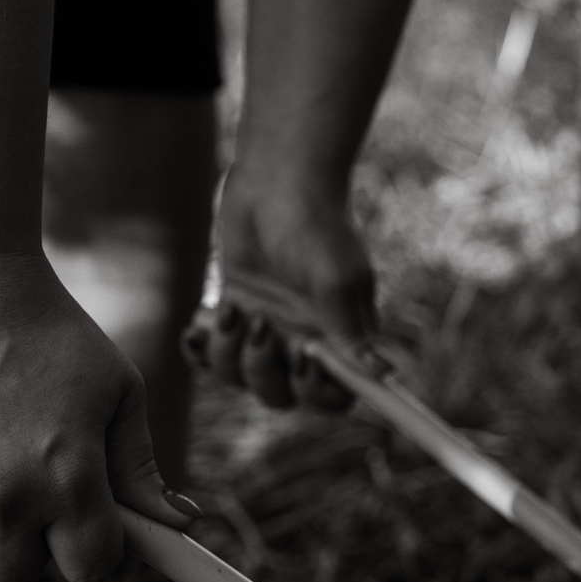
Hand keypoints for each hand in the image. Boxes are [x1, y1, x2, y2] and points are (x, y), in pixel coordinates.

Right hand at [0, 253, 194, 581]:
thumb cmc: (49, 332)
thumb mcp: (117, 392)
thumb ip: (141, 470)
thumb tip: (183, 525)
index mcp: (69, 481)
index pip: (88, 570)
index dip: (89, 550)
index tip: (81, 525)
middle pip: (16, 572)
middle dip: (26, 539)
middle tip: (20, 480)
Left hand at [183, 165, 375, 411]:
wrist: (279, 185)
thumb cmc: (319, 228)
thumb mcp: (338, 281)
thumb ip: (350, 332)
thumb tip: (380, 373)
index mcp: (338, 341)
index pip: (335, 395)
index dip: (320, 391)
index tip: (304, 354)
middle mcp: (303, 344)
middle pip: (282, 396)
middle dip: (264, 371)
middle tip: (263, 324)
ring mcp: (267, 332)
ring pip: (240, 379)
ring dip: (230, 353)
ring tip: (234, 310)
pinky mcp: (233, 314)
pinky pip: (210, 356)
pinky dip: (201, 349)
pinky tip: (199, 324)